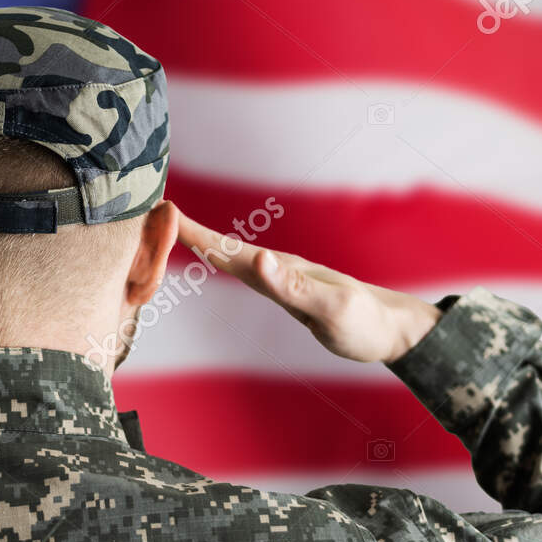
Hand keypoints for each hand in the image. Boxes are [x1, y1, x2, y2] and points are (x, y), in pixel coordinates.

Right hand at [175, 211, 441, 363]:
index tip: (162, 213)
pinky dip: (219, 258)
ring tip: (169, 228)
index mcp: (281, 269)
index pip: (229, 249)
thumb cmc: (364, 323)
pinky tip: (212, 255)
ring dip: (199, 240)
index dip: (194, 233)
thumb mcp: (331, 308)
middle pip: (223, 246)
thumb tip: (257, 259)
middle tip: (150, 215)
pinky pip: (242, 268)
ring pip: (230, 254)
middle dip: (186, 230)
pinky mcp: (284, 288)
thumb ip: (293, 287)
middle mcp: (277, 267)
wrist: (391, 328)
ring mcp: (280, 276)